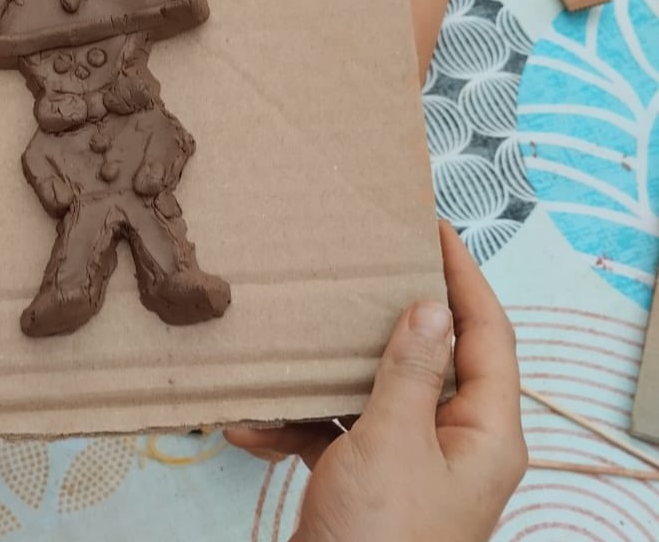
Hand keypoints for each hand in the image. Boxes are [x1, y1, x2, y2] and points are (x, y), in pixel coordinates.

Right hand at [226, 222, 526, 541]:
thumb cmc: (380, 540)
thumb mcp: (392, 443)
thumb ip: (410, 371)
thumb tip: (432, 307)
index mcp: (483, 433)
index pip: (488, 336)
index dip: (465, 277)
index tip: (432, 229)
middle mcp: (451, 444)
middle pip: (429, 359)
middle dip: (388, 317)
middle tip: (359, 267)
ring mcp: (405, 465)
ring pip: (373, 393)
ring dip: (327, 373)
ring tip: (297, 339)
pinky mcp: (363, 483)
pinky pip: (332, 434)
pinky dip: (294, 426)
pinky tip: (251, 423)